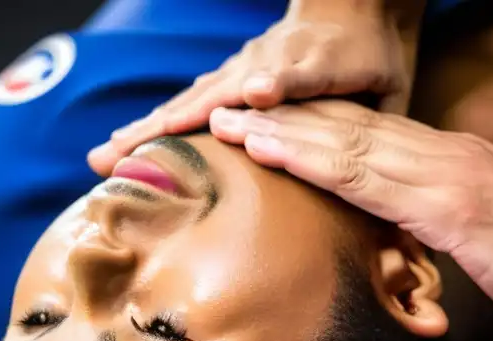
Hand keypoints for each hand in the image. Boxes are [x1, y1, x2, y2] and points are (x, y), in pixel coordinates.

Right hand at [86, 5, 417, 176]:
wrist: (349, 8)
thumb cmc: (370, 60)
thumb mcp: (390, 88)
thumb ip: (378, 122)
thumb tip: (375, 172)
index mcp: (314, 66)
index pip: (292, 75)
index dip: (275, 83)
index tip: (257, 92)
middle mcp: (265, 64)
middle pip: (213, 95)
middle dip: (170, 124)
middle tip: (123, 154)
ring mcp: (237, 71)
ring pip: (185, 102)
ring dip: (144, 130)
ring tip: (102, 158)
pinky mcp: (224, 80)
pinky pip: (185, 105)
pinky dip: (152, 126)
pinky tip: (121, 147)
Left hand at [209, 100, 492, 335]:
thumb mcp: (478, 235)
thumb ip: (436, 224)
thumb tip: (401, 237)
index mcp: (441, 163)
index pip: (361, 137)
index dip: (306, 128)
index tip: (258, 124)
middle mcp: (435, 157)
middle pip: (342, 129)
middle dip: (279, 119)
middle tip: (223, 112)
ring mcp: (440, 174)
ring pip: (342, 142)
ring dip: (280, 131)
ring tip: (228, 123)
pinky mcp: (446, 203)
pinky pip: (364, 177)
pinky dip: (312, 160)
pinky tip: (274, 152)